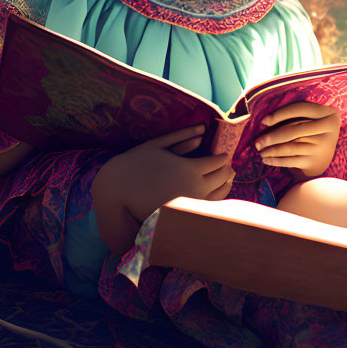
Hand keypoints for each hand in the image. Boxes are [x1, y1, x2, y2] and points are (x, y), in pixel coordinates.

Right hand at [101, 125, 233, 223]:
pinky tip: (212, 195)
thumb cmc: (136, 163)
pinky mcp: (184, 217)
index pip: (218, 162)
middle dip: (227, 171)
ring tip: (225, 181)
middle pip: (223, 178)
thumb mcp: (158, 145)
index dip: (223, 157)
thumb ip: (182, 136)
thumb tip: (202, 130)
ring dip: (225, 186)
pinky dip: (215, 201)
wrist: (118, 192)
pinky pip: (207, 209)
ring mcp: (191, 205)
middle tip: (229, 167)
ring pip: (219, 196)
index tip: (223, 155)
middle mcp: (195, 188)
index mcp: (190, 168)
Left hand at [254, 102, 340, 177]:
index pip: (301, 109)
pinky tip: (266, 160)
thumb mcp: (310, 121)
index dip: (280, 114)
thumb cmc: (310, 135)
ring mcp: (323, 146)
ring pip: (290, 147)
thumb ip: (296, 116)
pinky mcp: (315, 161)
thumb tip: (264, 120)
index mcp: (328, 113)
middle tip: (257, 143)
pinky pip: (290, 160)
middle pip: (293, 130)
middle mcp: (329, 129)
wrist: (323, 160)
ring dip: (271, 150)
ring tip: (260, 151)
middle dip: (272, 137)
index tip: (263, 121)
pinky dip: (276, 161)